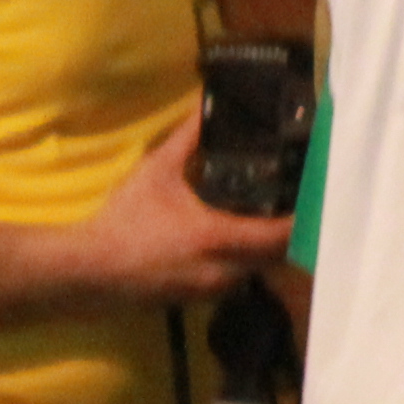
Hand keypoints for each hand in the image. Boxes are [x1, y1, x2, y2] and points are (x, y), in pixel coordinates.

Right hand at [64, 117, 292, 307]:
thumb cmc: (124, 219)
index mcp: (218, 238)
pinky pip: (235, 282)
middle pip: (277, 256)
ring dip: (266, 251)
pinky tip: (235, 244)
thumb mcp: (156, 171)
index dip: (303, 218)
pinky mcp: (198, 301)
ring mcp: (212, 291)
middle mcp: (224, 270)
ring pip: (256, 271)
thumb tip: (204, 102)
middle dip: (289, 234)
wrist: (88, 271)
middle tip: (296, 205)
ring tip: (270, 220)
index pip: (281, 235)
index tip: (315, 197)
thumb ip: (187, 137)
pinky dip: (242, 264)